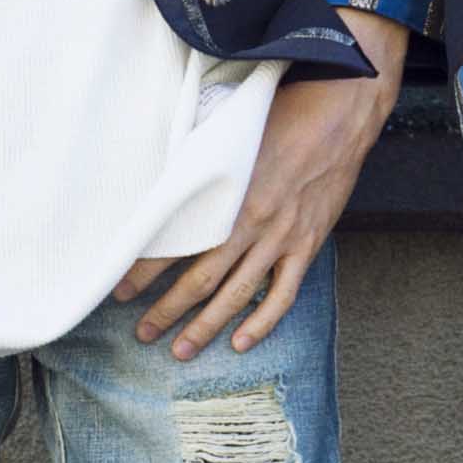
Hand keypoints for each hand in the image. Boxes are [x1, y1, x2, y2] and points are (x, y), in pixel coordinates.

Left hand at [118, 12, 404, 360]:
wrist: (341, 112)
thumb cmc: (282, 114)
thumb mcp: (231, 134)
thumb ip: (203, 169)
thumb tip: (164, 189)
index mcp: (227, 194)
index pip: (176, 242)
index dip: (145, 270)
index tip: (121, 288)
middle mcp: (252, 222)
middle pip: (201, 279)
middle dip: (168, 310)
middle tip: (143, 332)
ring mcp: (283, 238)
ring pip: (237, 294)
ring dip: (206, 325)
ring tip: (181, 350)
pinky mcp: (308, 244)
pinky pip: (283, 293)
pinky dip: (262, 322)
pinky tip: (241, 342)